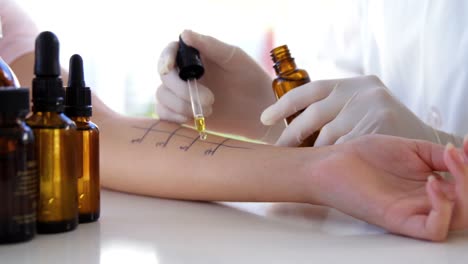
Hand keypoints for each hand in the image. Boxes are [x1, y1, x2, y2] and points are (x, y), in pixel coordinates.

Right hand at [156, 30, 278, 139]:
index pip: (170, 52)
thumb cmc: (251, 79)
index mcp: (196, 55)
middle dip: (181, 89)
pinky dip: (172, 116)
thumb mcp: (234, 58)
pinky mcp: (183, 113)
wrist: (261, 112)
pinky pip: (164, 113)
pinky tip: (189, 118)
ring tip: (209, 111)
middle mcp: (186, 73)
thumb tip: (184, 33)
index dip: (165, 59)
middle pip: (165, 76)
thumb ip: (210, 45)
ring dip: (180, 105)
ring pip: (162, 95)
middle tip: (211, 99)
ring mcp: (182, 94)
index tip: (168, 69)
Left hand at [261, 75, 442, 146]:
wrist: (422, 141)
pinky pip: (345, 149)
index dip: (284, 104)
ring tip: (303, 162)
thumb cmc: (381, 127)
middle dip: (292, 135)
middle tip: (278, 149)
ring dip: (313, 153)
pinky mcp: (381, 125)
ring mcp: (371, 107)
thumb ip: (332, 109)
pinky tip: (327, 167)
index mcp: (350, 83)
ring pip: (327, 137)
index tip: (264, 119)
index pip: (310, 90)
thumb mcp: (358, 106)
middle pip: (313, 115)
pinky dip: (333, 159)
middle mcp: (360, 91)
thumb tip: (289, 123)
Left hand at [311, 135, 463, 240]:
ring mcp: (413, 212)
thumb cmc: (365, 156)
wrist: (333, 162)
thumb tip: (463, 153)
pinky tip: (432, 183)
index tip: (466, 144)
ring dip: (465, 191)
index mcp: (431, 186)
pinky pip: (433, 229)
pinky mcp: (398, 220)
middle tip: (458, 155)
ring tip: (450, 163)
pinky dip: (443, 209)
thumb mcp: (410, 148)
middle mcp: (426, 202)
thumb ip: (438, 154)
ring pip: (459, 219)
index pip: (465, 186)